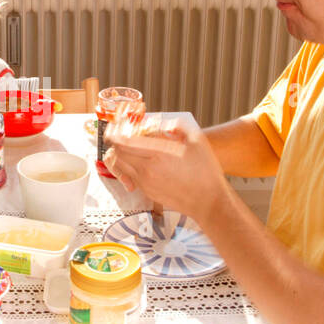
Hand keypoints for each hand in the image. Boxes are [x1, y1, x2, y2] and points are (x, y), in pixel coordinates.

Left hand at [105, 125, 226, 219]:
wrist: (208, 201)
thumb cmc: (205, 170)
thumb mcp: (196, 140)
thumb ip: (177, 126)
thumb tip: (162, 123)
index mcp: (159, 154)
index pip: (124, 142)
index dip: (115, 133)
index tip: (114, 127)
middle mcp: (148, 169)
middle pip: (117, 153)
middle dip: (116, 142)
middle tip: (120, 135)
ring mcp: (145, 182)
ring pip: (120, 166)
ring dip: (120, 155)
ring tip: (128, 147)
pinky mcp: (147, 191)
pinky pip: (130, 176)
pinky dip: (129, 167)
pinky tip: (142, 161)